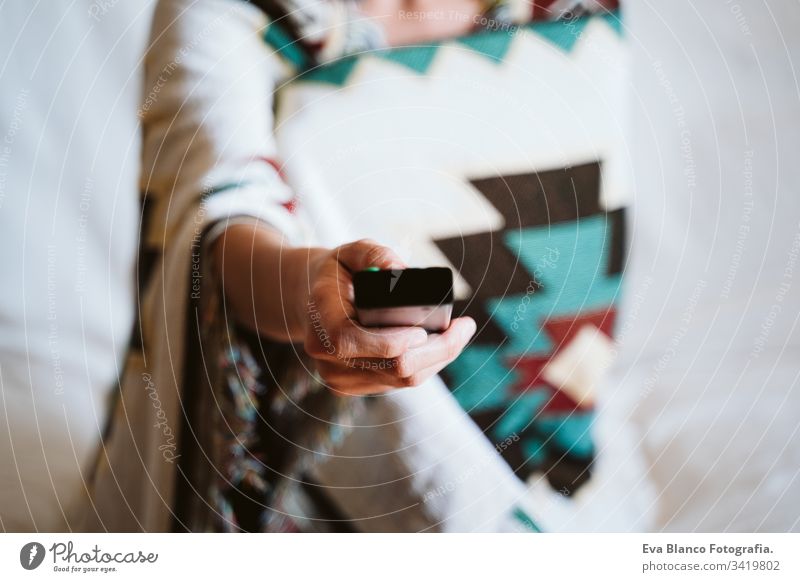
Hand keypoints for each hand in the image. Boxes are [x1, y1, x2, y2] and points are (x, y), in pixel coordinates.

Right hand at [303, 239, 476, 394]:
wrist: (312, 300)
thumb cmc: (337, 273)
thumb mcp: (351, 250)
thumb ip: (374, 253)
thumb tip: (401, 271)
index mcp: (320, 318)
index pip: (351, 341)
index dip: (391, 341)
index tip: (424, 330)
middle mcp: (325, 355)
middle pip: (392, 367)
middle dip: (438, 349)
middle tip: (465, 326)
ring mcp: (338, 376)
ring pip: (402, 379)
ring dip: (437, 358)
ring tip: (457, 332)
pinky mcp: (353, 387)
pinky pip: (399, 383)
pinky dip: (425, 366)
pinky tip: (437, 346)